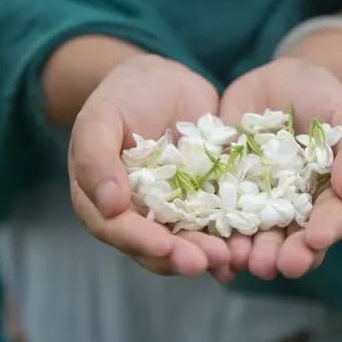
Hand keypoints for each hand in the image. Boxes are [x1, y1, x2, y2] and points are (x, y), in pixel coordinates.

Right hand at [68, 55, 233, 278]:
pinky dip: (232, 237)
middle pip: (158, 245)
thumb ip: (95, 158)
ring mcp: (175, 208)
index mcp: (104, 201)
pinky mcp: (207, 198)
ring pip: (190, 240)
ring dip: (210, 253)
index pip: (119, 230)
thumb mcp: (100, 119)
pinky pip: (218, 222)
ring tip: (231, 258)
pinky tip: (246, 247)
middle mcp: (140, 213)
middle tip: (207, 262)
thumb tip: (108, 204)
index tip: (164, 248)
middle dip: (182, 256)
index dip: (141, 242)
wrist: (163, 80)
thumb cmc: (122, 96)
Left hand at [219, 57, 341, 278]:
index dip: (325, 231)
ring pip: (253, 236)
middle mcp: (292, 208)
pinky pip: (217, 215)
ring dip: (248, 252)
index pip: (330, 220)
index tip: (317, 239)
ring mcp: (257, 201)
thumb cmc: (323, 97)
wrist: (281, 80)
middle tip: (275, 266)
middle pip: (290, 239)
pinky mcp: (224, 189)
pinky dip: (213, 234)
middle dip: (284, 255)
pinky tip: (208, 246)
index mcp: (327, 196)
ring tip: (240, 260)